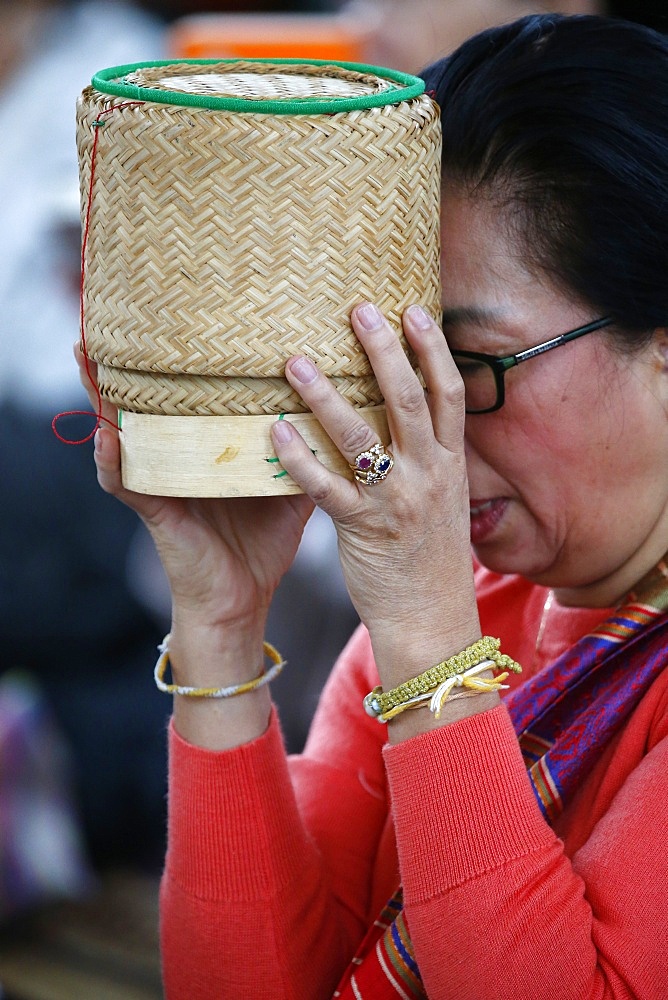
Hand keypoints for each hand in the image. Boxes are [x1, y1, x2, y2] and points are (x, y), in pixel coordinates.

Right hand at [75, 346, 312, 641]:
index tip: (168, 318)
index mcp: (207, 451)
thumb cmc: (261, 543)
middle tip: (103, 325)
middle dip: (124, 366)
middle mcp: (177, 459)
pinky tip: (107, 434)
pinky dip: (112, 459)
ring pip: (123, 432)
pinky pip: (124, 482)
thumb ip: (308, 454)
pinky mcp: (155, 510)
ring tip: (85, 357)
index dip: (172, 363)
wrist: (243, 598)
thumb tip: (344, 415)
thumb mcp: (289, 490)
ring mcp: (161, 482)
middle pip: (144, 405)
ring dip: (101, 397)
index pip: (182, 398)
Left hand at [270, 303, 480, 685]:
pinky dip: (300, 458)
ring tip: (297, 359)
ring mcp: (397, 502)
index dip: (433, 349)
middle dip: (386, 351)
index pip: (449, 394)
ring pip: (362, 438)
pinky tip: (275, 430)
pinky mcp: (362, 530)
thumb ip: (429, 459)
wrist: (432, 622)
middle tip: (359, 309)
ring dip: (328, 394)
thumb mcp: (444, 502)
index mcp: (450, 465)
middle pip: (409, 401)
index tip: (414, 309)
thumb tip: (411, 419)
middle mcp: (429, 476)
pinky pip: (327, 488)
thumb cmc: (430, 560)